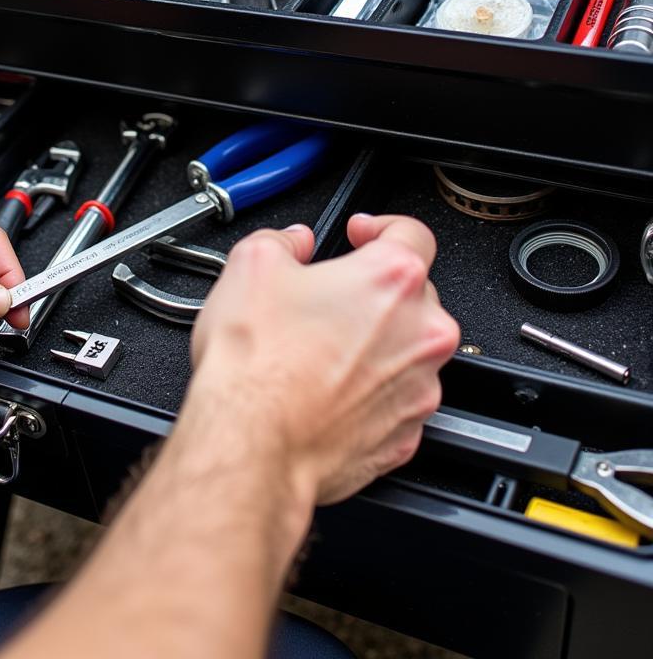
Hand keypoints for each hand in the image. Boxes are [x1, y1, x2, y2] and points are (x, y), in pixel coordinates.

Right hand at [189, 214, 458, 507]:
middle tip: (326, 300)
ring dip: (374, 344)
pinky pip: (396, 400)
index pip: (412, 233)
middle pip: (413, 295)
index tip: (361, 235)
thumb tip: (293, 243)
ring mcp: (418, 389)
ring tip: (320, 351)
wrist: (253, 446)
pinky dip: (369, 392)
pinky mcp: (404, 436)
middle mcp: (421, 334)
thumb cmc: (257, 366)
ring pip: (407, 351)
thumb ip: (283, 240)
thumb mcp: (251, 264)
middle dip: (373, 292)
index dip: (381, 226)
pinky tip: (326, 390)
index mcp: (392, 281)